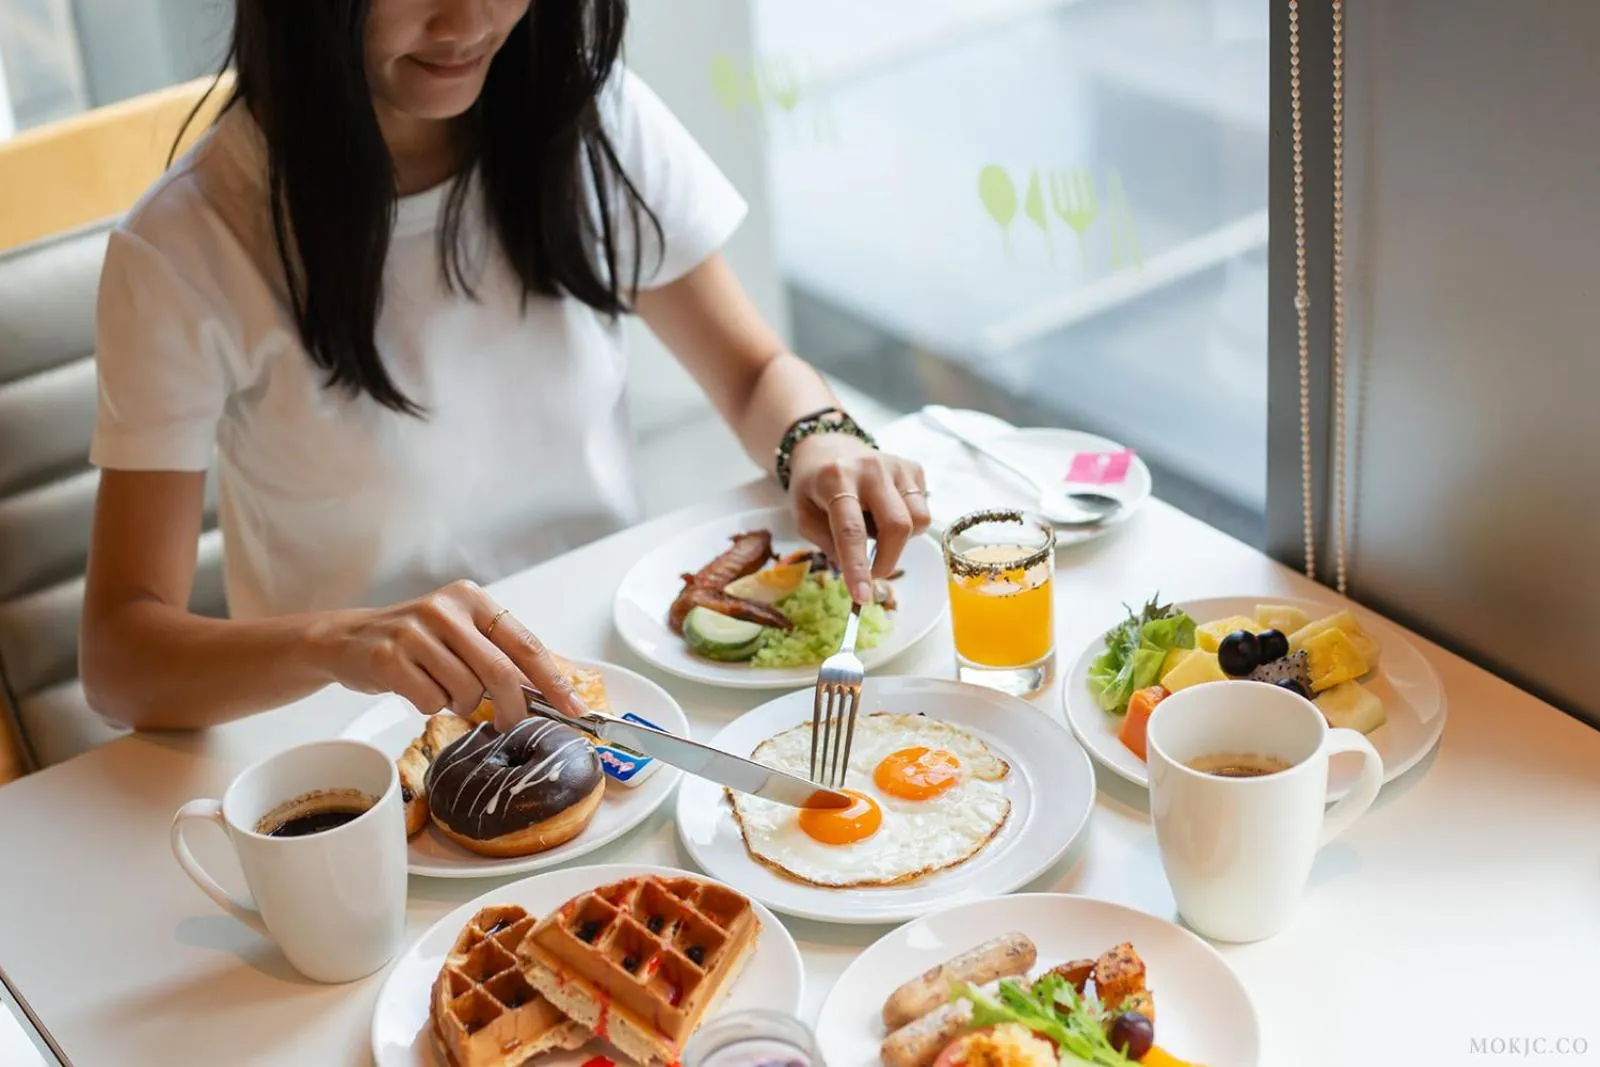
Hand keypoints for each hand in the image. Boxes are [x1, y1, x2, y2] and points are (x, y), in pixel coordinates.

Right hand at [324, 580, 587, 731]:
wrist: (349, 639)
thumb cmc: (416, 642)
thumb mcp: (460, 633)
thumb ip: (499, 653)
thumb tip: (552, 690)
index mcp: (471, 599)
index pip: (526, 645)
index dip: (553, 681)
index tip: (574, 708)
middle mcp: (444, 609)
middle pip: (500, 673)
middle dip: (512, 708)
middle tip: (509, 724)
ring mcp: (414, 632)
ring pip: (466, 692)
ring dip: (462, 704)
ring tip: (443, 689)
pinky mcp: (388, 658)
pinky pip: (431, 701)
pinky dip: (432, 706)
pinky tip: (416, 689)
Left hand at [787, 434, 930, 603]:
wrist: (828, 447)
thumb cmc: (813, 487)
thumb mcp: (804, 517)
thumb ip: (828, 545)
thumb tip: (858, 573)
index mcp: (836, 479)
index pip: (851, 530)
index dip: (858, 567)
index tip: (863, 597)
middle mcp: (871, 468)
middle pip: (896, 526)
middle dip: (888, 560)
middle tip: (872, 573)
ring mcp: (897, 466)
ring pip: (918, 520)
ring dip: (899, 539)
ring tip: (876, 529)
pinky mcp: (914, 468)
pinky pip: (922, 509)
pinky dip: (907, 522)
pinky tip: (886, 512)